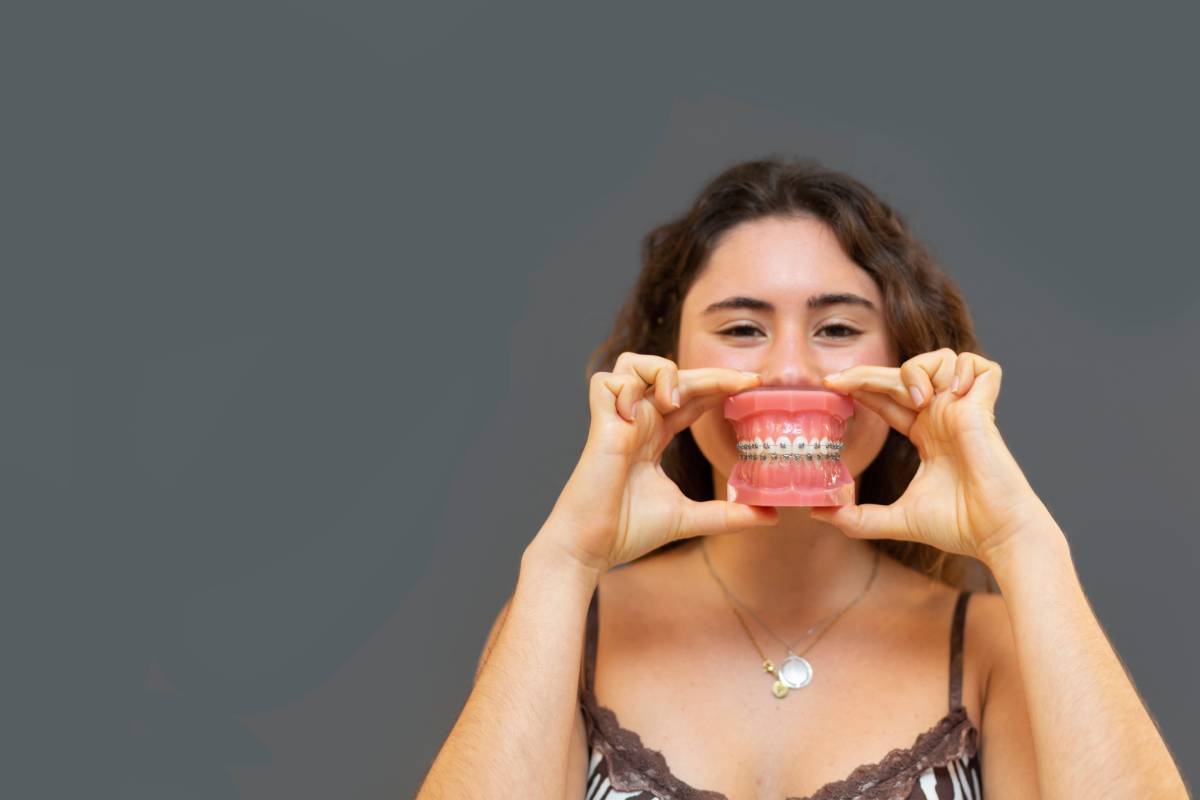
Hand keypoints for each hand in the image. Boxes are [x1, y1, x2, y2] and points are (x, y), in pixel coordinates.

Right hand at [536, 353, 777, 575]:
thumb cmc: (628, 531)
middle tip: (746, 382)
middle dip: (710, 373)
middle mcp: (636, 422)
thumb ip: (727, 514)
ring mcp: (617, 420)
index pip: (690, 397)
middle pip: (672, 375)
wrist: (592, 547)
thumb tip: (770, 516)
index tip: (754, 386)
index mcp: (653, 436)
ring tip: (676, 400)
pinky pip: (607, 381)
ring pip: (632, 363)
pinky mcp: (600, 425)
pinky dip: (626, 386)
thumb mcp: (690, 517)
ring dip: (660, 371)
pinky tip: (640, 413)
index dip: (719, 386)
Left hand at [810, 348, 1048, 562]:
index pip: (888, 398)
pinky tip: (950, 394)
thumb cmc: (957, 526)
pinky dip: (962, 369)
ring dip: (919, 369)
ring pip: (940, 358)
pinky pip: (980, 365)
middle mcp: (943, 417)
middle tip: (839, 381)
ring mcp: (964, 409)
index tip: (831, 386)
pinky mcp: (984, 408)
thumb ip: (856, 517)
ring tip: (916, 400)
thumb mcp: (895, 519)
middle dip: (868, 372)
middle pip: (903, 374)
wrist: (994, 534)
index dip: (862, 387)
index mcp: (926, 434)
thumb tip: (819, 512)